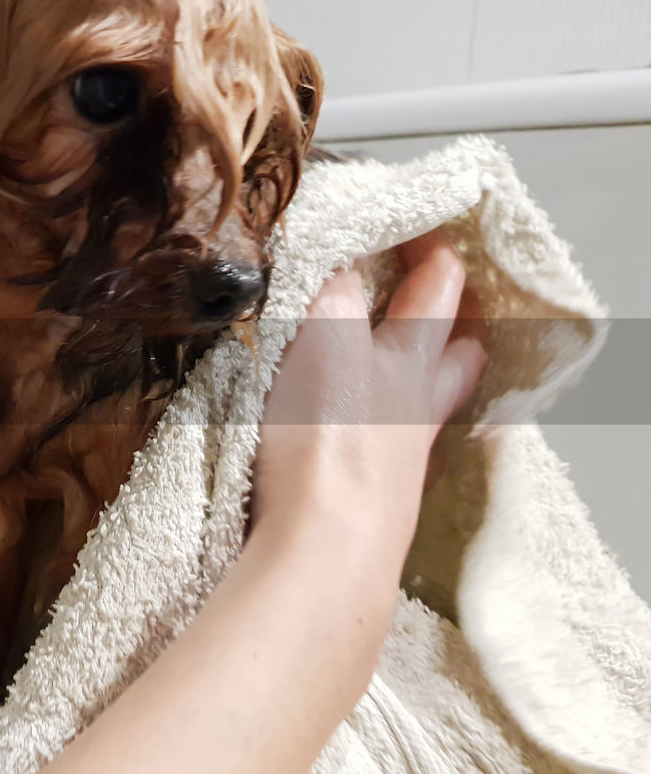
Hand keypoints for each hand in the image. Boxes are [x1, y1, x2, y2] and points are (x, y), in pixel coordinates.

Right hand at [251, 231, 485, 566]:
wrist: (328, 547)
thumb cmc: (323, 440)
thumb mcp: (317, 342)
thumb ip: (329, 295)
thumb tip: (338, 259)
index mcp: (407, 358)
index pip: (435, 288)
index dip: (430, 251)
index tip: (413, 226)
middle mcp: (418, 405)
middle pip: (457, 352)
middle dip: (454, 321)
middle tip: (438, 297)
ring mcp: (406, 458)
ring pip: (436, 406)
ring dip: (433, 381)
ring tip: (416, 367)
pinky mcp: (382, 503)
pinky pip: (403, 456)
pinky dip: (395, 437)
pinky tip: (377, 440)